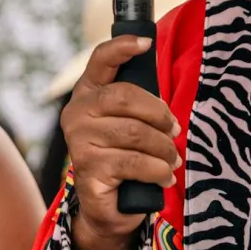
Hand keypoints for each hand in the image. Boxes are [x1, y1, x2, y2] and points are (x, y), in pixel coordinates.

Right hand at [62, 37, 180, 249]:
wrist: (108, 207)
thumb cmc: (124, 156)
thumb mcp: (131, 123)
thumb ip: (139, 102)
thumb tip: (166, 96)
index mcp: (88, 94)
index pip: (100, 60)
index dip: (122, 47)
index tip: (146, 42)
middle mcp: (76, 114)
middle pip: (125, 97)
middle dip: (159, 114)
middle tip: (174, 131)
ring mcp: (79, 142)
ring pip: (135, 133)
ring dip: (163, 148)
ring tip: (172, 159)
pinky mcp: (89, 170)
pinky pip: (135, 162)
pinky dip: (158, 170)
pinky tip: (164, 176)